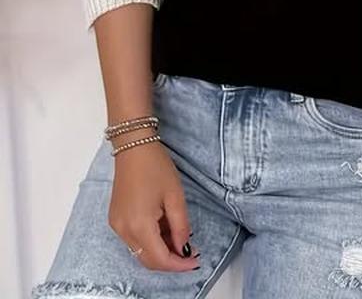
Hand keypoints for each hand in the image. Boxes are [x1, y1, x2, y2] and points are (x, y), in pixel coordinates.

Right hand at [108, 138, 199, 270]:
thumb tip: (183, 248)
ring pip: (141, 251)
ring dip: (160, 250)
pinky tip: (164, 228)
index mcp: (139, 225)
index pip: (160, 259)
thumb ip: (181, 226)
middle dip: (170, 260)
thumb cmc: (155, 166)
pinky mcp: (115, 218)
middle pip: (148, 260)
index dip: (179, 264)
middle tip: (190, 252)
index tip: (195, 261)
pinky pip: (134, 239)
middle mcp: (123, 230)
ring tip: (179, 237)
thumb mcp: (175, 196)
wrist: (133, 146)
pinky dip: (150, 240)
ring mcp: (117, 225)